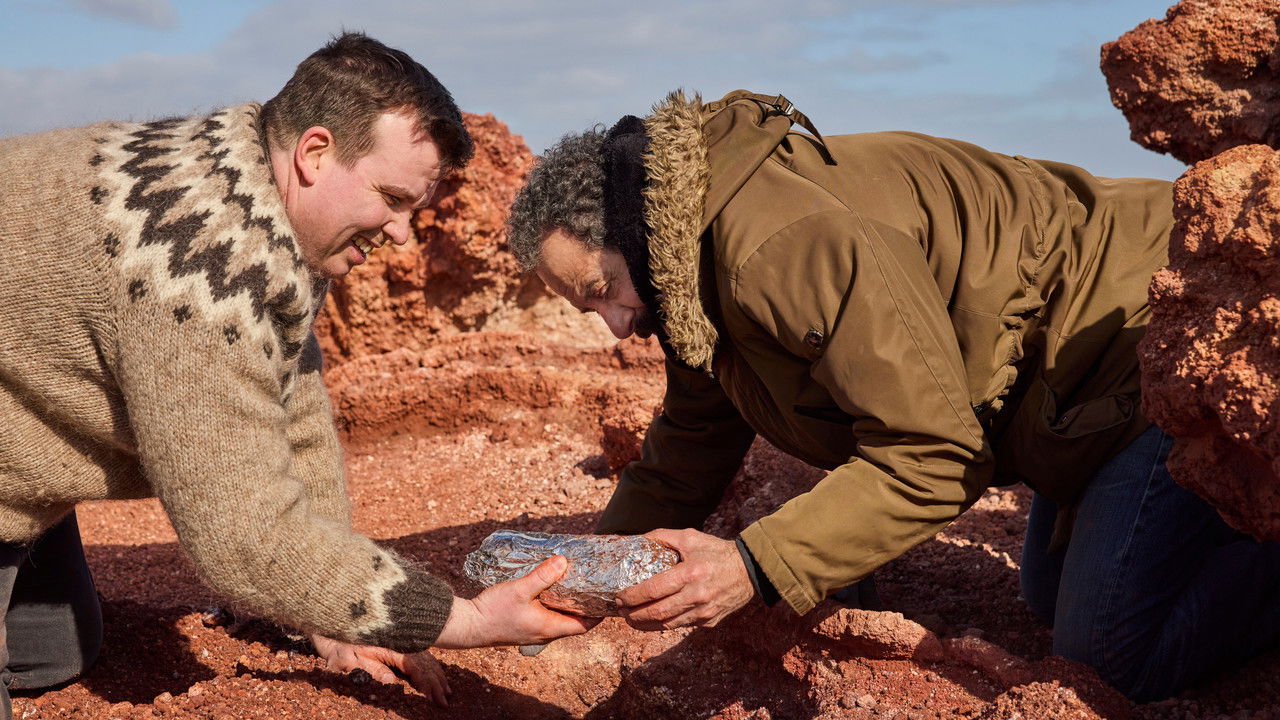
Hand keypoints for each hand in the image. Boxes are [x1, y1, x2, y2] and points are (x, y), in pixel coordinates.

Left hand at [310, 634, 450, 705]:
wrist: (333, 616)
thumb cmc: (339, 641)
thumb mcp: (349, 658)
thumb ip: (372, 670)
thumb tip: (392, 683)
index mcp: (394, 646)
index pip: (417, 668)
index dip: (428, 685)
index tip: (435, 699)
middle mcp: (402, 641)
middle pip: (426, 663)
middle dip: (437, 683)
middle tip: (445, 701)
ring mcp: (402, 639)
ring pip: (426, 657)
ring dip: (437, 674)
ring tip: (446, 689)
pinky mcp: (399, 639)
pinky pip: (421, 653)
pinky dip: (431, 664)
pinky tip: (435, 671)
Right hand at [434, 555, 600, 648]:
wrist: (467, 625)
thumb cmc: (493, 611)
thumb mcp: (520, 589)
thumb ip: (542, 576)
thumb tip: (563, 562)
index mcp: (550, 628)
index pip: (584, 626)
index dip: (598, 614)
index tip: (607, 599)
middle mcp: (544, 633)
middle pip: (573, 621)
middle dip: (584, 605)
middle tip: (592, 585)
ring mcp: (533, 631)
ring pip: (558, 618)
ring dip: (567, 603)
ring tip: (573, 583)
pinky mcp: (523, 626)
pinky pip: (545, 616)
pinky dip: (552, 604)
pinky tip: (548, 588)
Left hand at [616, 528, 753, 630]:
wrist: (750, 570)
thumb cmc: (716, 551)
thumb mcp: (690, 537)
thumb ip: (663, 537)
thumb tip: (638, 539)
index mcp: (690, 573)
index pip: (654, 590)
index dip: (633, 596)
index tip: (619, 597)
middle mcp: (697, 595)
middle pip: (657, 612)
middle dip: (634, 615)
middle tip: (620, 612)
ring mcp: (704, 612)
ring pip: (667, 625)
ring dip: (645, 624)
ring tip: (631, 619)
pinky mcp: (710, 621)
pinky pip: (681, 626)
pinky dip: (664, 624)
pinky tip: (653, 620)